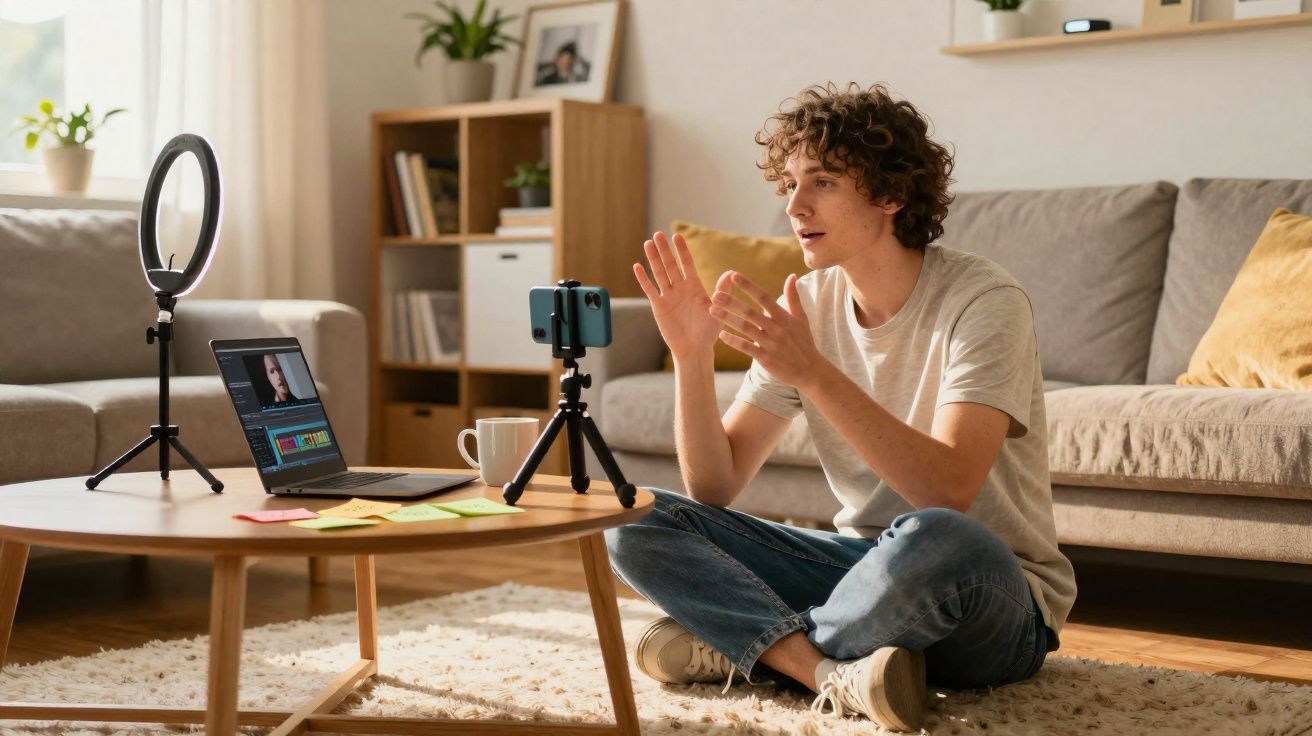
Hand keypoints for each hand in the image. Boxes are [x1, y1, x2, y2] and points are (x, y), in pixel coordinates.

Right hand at [633, 231, 719, 360]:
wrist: (694, 349)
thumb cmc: (708, 331)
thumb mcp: (718, 309)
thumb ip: (723, 291)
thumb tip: (731, 273)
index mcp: (694, 287)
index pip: (687, 264)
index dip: (682, 251)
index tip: (677, 236)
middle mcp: (680, 288)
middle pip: (670, 265)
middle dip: (664, 250)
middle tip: (658, 234)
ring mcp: (668, 296)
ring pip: (659, 274)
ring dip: (653, 259)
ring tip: (648, 243)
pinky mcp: (659, 307)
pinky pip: (650, 290)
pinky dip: (644, 279)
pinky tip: (637, 266)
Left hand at [710, 272, 826, 389]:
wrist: (810, 370)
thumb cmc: (804, 342)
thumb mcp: (801, 318)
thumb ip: (793, 297)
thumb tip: (791, 275)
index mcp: (783, 316)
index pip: (764, 297)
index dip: (749, 286)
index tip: (734, 275)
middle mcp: (776, 328)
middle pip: (751, 312)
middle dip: (732, 302)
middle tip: (715, 294)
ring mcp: (770, 343)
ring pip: (746, 328)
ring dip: (728, 319)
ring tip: (712, 310)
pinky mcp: (766, 358)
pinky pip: (746, 348)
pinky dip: (733, 341)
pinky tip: (721, 335)